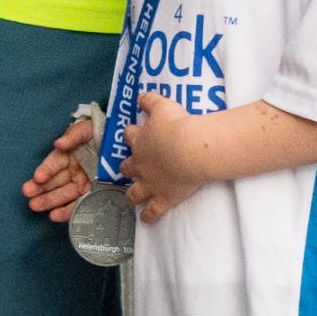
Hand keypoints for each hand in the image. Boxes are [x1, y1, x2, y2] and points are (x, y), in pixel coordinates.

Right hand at [22, 107, 98, 218]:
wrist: (125, 146)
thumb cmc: (102, 134)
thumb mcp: (87, 130)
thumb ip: (73, 136)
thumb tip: (59, 144)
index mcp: (69, 155)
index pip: (54, 163)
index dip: (46, 170)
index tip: (37, 177)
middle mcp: (72, 171)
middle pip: (54, 181)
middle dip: (40, 188)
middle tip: (28, 194)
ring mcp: (82, 184)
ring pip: (63, 194)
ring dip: (48, 201)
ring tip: (35, 206)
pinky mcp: (92, 194)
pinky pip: (78, 204)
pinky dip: (67, 211)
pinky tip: (54, 215)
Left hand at [118, 91, 208, 222]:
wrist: (189, 149)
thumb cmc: (177, 125)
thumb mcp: (163, 106)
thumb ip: (151, 100)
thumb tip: (141, 96)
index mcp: (140, 140)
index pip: (130, 136)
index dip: (132, 135)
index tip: (134, 135)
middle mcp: (140, 164)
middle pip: (128, 167)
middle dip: (128, 167)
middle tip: (131, 168)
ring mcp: (150, 183)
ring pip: (135, 192)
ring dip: (133, 194)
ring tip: (132, 197)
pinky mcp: (163, 198)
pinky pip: (153, 211)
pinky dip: (149, 216)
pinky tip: (146, 219)